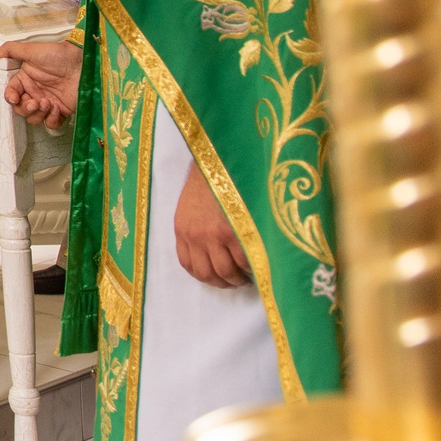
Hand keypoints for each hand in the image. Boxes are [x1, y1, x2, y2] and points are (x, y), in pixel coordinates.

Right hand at [0, 38, 78, 127]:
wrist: (83, 64)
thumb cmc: (59, 55)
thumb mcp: (31, 50)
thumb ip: (10, 50)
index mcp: (26, 79)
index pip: (11, 93)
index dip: (10, 97)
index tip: (14, 98)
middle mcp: (35, 91)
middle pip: (21, 109)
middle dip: (26, 108)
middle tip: (35, 102)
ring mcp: (47, 102)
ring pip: (34, 118)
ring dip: (39, 114)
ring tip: (48, 103)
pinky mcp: (60, 110)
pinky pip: (51, 123)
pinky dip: (52, 119)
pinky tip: (56, 108)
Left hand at [173, 161, 252, 287]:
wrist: (224, 158)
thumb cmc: (212, 180)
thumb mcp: (192, 206)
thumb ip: (198, 229)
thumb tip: (213, 253)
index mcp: (182, 229)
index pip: (189, 265)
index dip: (206, 276)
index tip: (219, 277)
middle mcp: (196, 235)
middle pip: (208, 275)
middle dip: (225, 282)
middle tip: (239, 279)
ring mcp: (216, 235)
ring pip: (227, 273)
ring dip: (240, 278)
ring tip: (250, 273)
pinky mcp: (237, 233)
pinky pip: (245, 262)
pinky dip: (252, 266)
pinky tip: (258, 260)